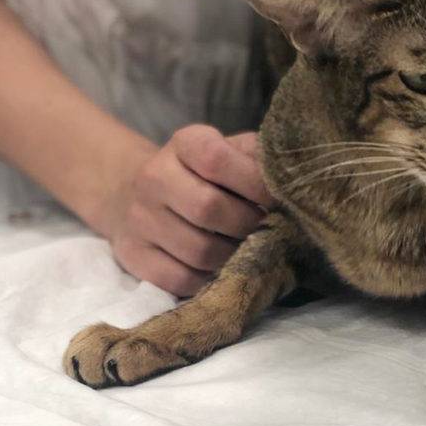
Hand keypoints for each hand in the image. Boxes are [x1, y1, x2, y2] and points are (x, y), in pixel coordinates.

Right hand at [101, 125, 271, 295]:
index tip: (277, 198)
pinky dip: (208, 281)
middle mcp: (153, 176)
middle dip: (248, 225)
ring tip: (247, 250)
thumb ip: (261, 161)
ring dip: (233, 257)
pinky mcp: (132, 254)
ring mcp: (138, 217)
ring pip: (198, 251)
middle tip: (265, 230)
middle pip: (208, 208)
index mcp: (185, 143)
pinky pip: (178, 279)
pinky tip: (221, 269)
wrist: (143, 193)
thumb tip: (293, 185)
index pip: (216, 159)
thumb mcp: (235, 153)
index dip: (253, 182)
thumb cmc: (210, 175)